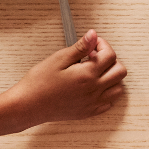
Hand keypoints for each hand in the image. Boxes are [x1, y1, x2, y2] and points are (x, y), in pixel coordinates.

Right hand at [7, 29, 126, 126]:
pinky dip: (107, 92)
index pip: (110, 55)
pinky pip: (109, 103)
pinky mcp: (88, 113)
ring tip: (95, 71)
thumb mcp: (59, 59)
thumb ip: (80, 47)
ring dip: (112, 77)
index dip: (103, 45)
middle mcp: (94, 90)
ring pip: (118, 89)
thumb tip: (93, 35)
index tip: (92, 43)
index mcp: (88, 75)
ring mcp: (93, 103)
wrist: (28, 106)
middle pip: (120, 72)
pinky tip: (93, 86)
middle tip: (94, 56)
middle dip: (111, 60)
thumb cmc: (39, 82)